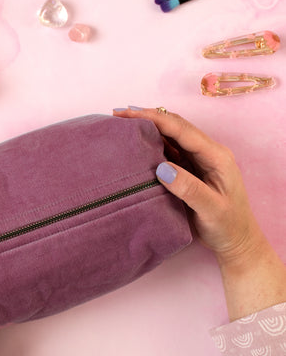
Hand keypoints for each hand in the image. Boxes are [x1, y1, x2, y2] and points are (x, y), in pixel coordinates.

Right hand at [113, 108, 265, 267]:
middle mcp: (207, 153)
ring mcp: (197, 161)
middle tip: (118, 114)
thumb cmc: (228, 226)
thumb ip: (189, 188)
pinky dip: (152, 145)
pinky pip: (168, 151)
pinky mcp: (189, 170)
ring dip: (148, 129)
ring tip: (123, 125)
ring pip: (171, 137)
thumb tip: (161, 168)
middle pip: (175, 127)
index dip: (155, 119)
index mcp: (216, 156)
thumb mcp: (211, 210)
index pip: (182, 130)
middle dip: (148, 117)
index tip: (130, 113)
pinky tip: (137, 144)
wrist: (236, 242)